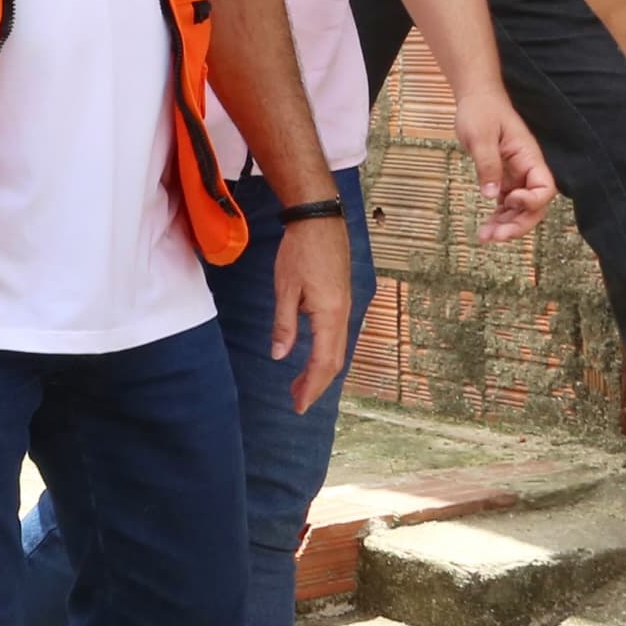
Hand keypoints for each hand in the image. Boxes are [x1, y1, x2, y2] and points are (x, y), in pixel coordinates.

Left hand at [272, 212, 356, 413]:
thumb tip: (280, 356)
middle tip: (297, 401)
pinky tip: (312, 357)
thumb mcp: (285, 289)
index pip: (323, 362)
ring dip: (320, 370)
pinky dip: (325, 353)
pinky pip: (337, 336)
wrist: (320, 219)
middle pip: (334, 361)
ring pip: (337, 349)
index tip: (298, 405)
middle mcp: (343, 314)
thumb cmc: (300, 250)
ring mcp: (345, 306)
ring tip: (300, 385)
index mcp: (330, 315)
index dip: (311, 387)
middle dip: (316, 384)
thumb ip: (284, 325)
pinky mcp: (341, 298)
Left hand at [449, 86, 556, 242]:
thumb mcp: (481, 136)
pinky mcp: (504, 177)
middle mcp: (527, 169)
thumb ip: (488, 165)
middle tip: (494, 237)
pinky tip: (486, 228)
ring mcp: (517, 175)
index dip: (532, 201)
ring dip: (506, 225)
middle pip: (534, 206)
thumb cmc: (481, 111)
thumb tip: (492, 195)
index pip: (545, 188)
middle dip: (518, 224)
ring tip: (485, 238)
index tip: (510, 201)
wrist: (476, 97)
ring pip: (519, 209)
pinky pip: (506, 203)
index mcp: (529, 157)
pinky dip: (498, 217)